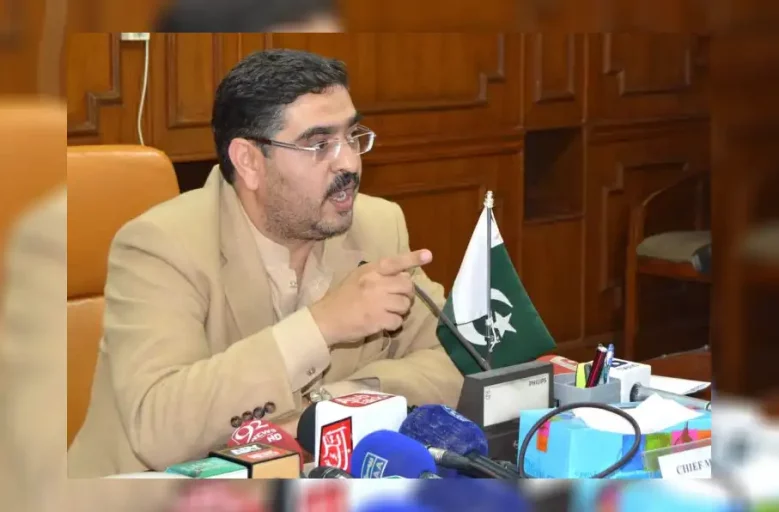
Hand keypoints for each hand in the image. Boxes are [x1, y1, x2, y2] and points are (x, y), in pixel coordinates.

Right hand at [310, 249, 432, 345]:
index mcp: (370, 271)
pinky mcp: (378, 320)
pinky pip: (398, 321)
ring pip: (405, 305)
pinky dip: (393, 324)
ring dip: (400, 311)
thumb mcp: (358, 278)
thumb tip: (404, 276)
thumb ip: (379, 275)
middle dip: (406, 294)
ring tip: (387, 312)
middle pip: (407, 286)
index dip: (413, 258)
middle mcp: (375, 283)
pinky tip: (382, 323)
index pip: (395, 262)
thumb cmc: (342, 298)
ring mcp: (377, 302)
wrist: (325, 319)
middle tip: (397, 300)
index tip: (428, 255)